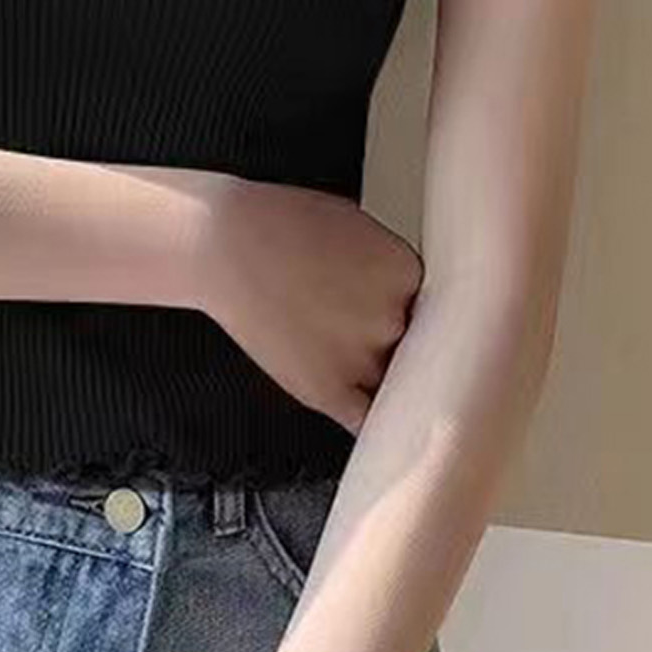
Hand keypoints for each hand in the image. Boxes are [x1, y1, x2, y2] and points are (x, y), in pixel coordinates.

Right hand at [196, 175, 422, 432]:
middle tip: (364, 328)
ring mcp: (361, 358)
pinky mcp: (328, 390)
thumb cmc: (278, 222)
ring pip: (395, 382)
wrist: (222, 243)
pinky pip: (366, 421)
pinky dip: (374, 425)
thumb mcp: (353, 224)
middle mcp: (392, 317)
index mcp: (406, 271)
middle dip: (391, 337)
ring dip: (380, 375)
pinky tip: (382, 429)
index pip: (429, 304)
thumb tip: (403, 292)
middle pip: (415, 343)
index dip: (406, 307)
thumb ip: (387, 264)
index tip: (389, 306)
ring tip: (350, 357)